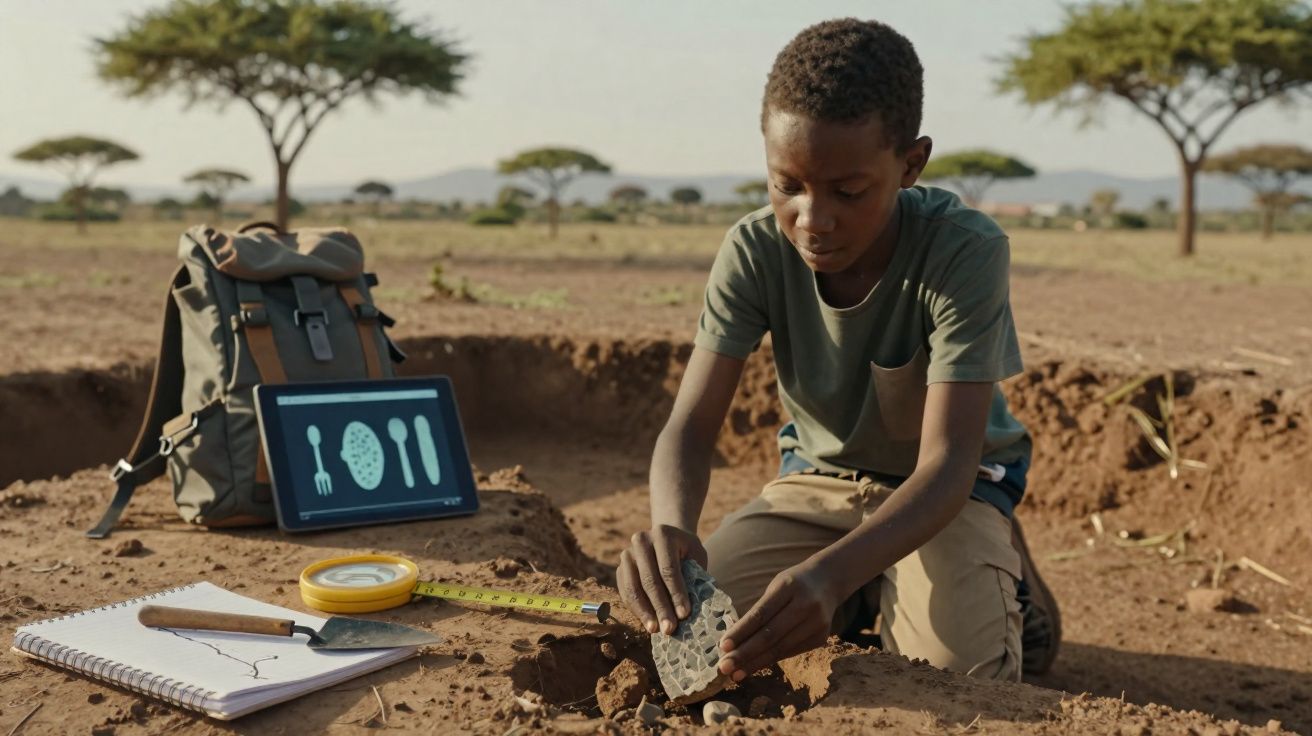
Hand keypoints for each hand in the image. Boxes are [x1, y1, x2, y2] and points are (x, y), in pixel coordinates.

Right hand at [617, 525, 706, 634]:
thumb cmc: (686, 551)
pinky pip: (625, 592)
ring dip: (645, 612)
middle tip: (669, 629)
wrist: (667, 539)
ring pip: (633, 588)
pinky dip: (636, 609)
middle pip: (650, 580)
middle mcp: (640, 541)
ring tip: (656, 630)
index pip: (669, 569)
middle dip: (660, 607)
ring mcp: (627, 554)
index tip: (684, 614)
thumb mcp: (696, 556)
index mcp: (662, 534)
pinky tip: (647, 622)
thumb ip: (695, 576)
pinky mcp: (620, 568)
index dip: (676, 593)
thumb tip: (694, 609)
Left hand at [718, 561, 841, 681]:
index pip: (761, 614)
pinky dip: (770, 660)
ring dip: (755, 663)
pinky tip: (754, 667)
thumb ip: (759, 610)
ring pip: (780, 648)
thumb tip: (735, 640)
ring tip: (736, 674)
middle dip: (745, 654)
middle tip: (724, 667)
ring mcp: (816, 623)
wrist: (828, 581)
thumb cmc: (793, 584)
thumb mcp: (776, 586)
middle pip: (771, 635)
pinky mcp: (821, 637)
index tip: (723, 647)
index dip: (741, 632)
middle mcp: (806, 605)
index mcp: (789, 586)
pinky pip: (790, 652)